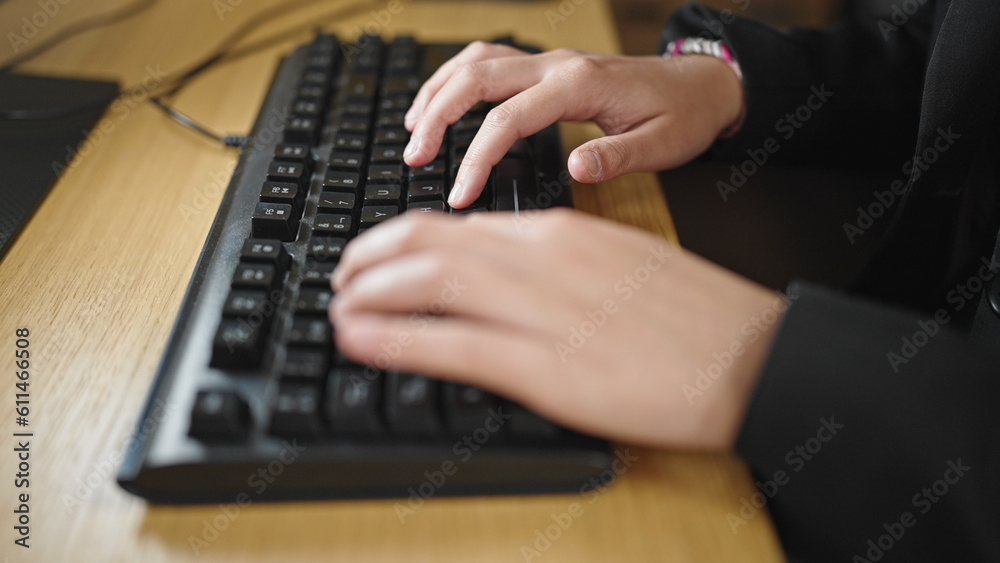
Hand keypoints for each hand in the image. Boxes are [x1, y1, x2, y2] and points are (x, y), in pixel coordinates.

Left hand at [330, 210, 781, 449]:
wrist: (750, 357)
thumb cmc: (692, 317)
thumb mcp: (617, 267)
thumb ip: (558, 266)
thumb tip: (507, 278)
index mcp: (561, 233)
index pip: (457, 223)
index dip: (401, 237)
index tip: (378, 254)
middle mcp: (541, 259)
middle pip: (428, 242)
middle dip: (370, 255)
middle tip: (344, 275)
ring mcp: (539, 310)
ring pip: (426, 282)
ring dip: (368, 290)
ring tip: (339, 304)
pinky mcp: (544, 366)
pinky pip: (448, 343)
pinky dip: (393, 338)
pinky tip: (360, 337)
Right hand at [402, 43, 743, 207]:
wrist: (702, 85)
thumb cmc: (682, 116)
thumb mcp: (661, 145)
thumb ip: (616, 157)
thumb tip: (575, 169)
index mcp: (579, 86)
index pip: (508, 120)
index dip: (476, 158)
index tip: (458, 194)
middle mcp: (557, 66)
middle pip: (477, 79)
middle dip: (437, 117)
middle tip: (414, 157)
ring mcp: (550, 61)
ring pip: (477, 61)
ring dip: (438, 92)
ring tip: (412, 130)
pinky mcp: (548, 67)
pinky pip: (490, 60)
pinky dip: (456, 78)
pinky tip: (441, 101)